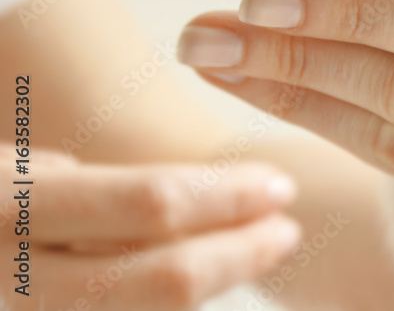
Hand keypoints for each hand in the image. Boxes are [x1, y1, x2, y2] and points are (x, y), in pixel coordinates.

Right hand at [0, 146, 299, 309]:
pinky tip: (190, 292)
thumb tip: (132, 189)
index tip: (277, 187)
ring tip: (251, 254)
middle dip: (238, 255)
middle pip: (158, 280)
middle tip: (285, 229)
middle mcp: (10, 280)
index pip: (146, 205)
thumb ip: (48, 181)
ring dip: (209, 290)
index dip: (226, 199)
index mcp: (0, 206)